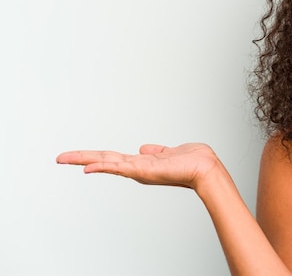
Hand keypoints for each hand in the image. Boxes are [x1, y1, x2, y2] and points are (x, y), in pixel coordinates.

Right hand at [56, 143, 219, 189]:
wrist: (205, 169)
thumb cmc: (193, 161)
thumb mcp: (170, 152)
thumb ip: (156, 151)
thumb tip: (145, 148)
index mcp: (142, 163)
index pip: (113, 159)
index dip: (96, 157)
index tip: (79, 158)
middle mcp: (137, 168)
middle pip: (104, 161)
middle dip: (81, 159)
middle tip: (59, 158)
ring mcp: (139, 170)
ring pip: (106, 163)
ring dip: (85, 160)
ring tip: (64, 159)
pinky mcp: (144, 170)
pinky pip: (119, 167)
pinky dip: (102, 167)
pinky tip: (88, 167)